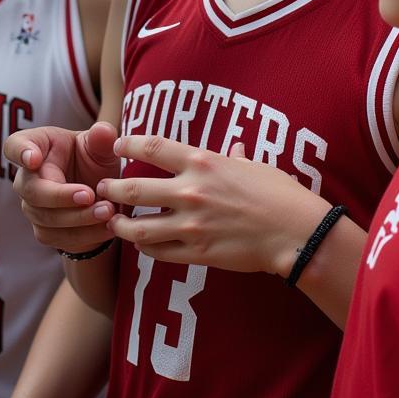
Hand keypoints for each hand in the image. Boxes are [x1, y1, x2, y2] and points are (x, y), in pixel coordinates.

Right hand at [5, 121, 121, 253]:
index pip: (15, 146)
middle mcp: (27, 179)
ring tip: (107, 211)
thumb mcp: (100, 145)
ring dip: (79, 218)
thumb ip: (101, 138)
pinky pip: (61, 238)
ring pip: (48, 219)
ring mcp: (33, 207)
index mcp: (36, 146)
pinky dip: (86, 234)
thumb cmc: (92, 159)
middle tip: (89, 195)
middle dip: (61, 196)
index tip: (33, 158)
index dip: (21, 152)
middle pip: (32, 191)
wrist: (101, 192)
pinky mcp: (46, 231)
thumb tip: (103, 131)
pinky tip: (108, 227)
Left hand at [97, 134, 330, 275]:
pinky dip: (144, 246)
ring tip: (112, 221)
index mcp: (202, 162)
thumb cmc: (280, 194)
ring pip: (138, 225)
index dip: (128, 144)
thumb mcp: (254, 166)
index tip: (118, 146)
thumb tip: (234, 149)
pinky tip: (140, 242)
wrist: (296, 233)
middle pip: (134, 188)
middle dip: (111, 187)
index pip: (152, 147)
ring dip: (119, 223)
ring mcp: (191, 224)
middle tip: (102, 188)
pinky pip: (158, 251)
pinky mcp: (197, 253)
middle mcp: (190, 191)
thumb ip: (234, 158)